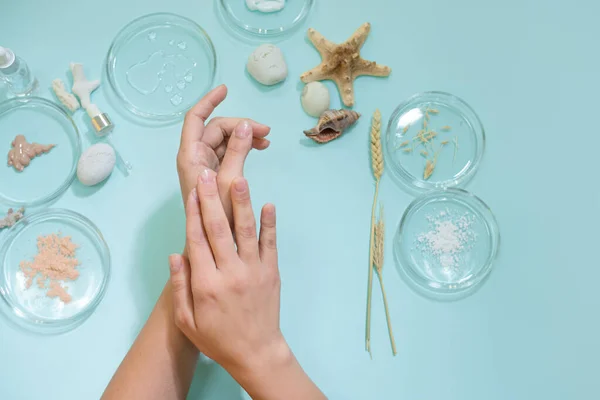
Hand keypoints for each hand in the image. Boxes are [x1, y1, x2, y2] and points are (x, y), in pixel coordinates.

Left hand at [177, 84, 270, 220]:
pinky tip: (258, 148)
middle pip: (215, 128)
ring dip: (244, 136)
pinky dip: (242, 147)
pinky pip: (228, 151)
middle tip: (266, 132)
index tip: (226, 90)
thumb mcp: (229, 180)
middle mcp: (194, 156)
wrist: (211, 243)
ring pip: (223, 139)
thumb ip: (237, 150)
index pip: (196, 117)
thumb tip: (247, 126)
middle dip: (240, 125)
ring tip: (266, 141)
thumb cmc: (216, 216)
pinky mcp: (214, 173)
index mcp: (190, 155)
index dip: (209, 100)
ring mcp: (204, 165)